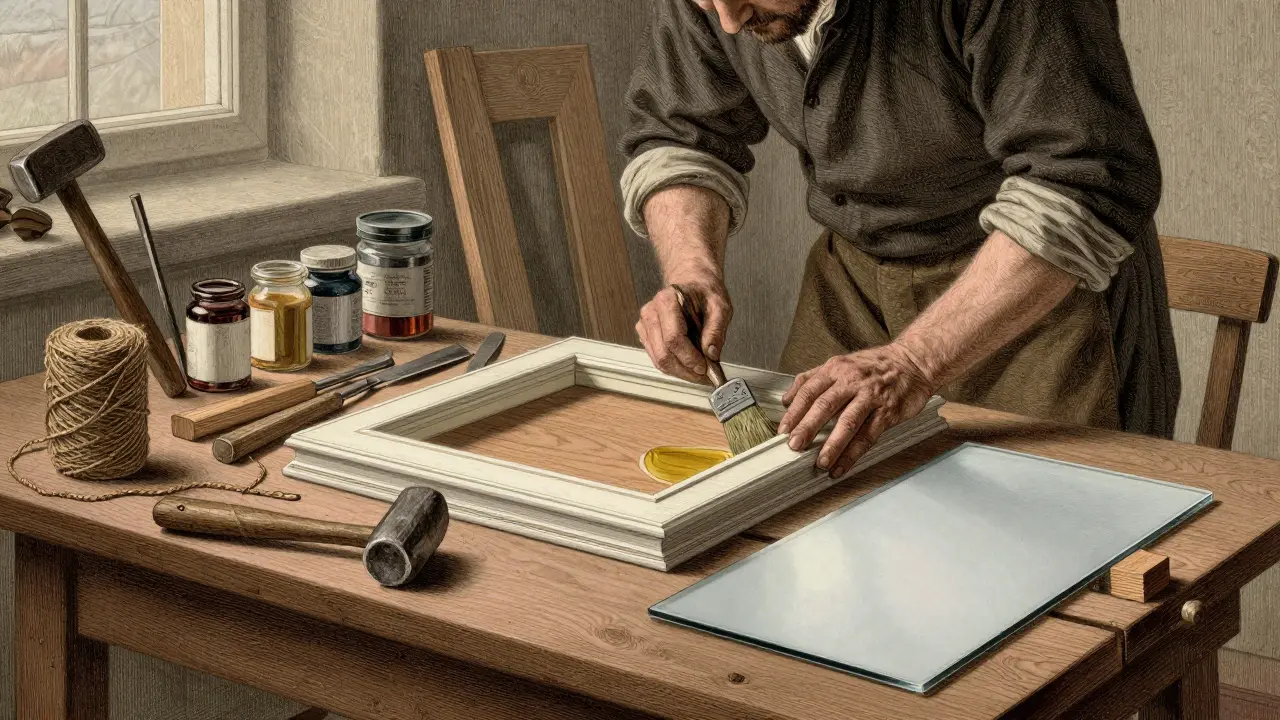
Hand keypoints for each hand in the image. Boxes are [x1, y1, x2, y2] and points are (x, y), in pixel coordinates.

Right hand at [635, 280, 731, 382]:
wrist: (691, 281)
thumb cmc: (704, 292)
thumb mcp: (720, 306)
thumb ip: (717, 329)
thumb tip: (711, 354)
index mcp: (667, 300)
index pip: (674, 338)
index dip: (689, 357)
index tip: (704, 367)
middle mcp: (651, 312)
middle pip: (663, 353)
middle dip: (685, 370)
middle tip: (703, 376)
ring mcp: (645, 324)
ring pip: (658, 360)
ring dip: (680, 372)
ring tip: (698, 374)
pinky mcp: (645, 334)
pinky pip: (656, 358)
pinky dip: (673, 367)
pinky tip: (688, 366)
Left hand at [778, 343, 935, 477]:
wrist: (913, 361)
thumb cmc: (875, 365)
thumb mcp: (841, 364)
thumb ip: (811, 379)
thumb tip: (786, 399)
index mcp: (837, 369)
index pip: (810, 390)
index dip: (795, 411)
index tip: (783, 429)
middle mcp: (852, 381)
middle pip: (825, 406)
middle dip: (808, 428)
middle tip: (795, 446)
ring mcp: (871, 397)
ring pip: (848, 422)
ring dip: (833, 445)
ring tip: (820, 462)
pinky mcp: (888, 412)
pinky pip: (868, 436)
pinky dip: (853, 454)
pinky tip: (842, 466)